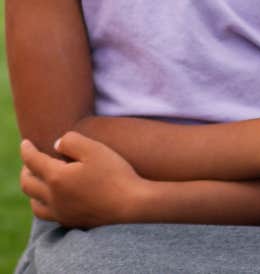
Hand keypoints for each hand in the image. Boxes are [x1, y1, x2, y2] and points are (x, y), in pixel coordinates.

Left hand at [20, 133, 146, 227]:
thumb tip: (56, 145)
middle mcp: (53, 198)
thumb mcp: (95, 148)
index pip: (33, 161)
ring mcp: (61, 213)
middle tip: (31, 160)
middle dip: (26, 170)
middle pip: (28, 184)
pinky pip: (47, 214)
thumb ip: (71, 141)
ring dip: (33, 189)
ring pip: (34, 203)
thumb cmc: (114, 173)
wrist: (130, 204)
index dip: (27, 150)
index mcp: (57, 177)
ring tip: (40, 180)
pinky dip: (43, 203)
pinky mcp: (71, 221)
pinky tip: (55, 198)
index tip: (26, 143)